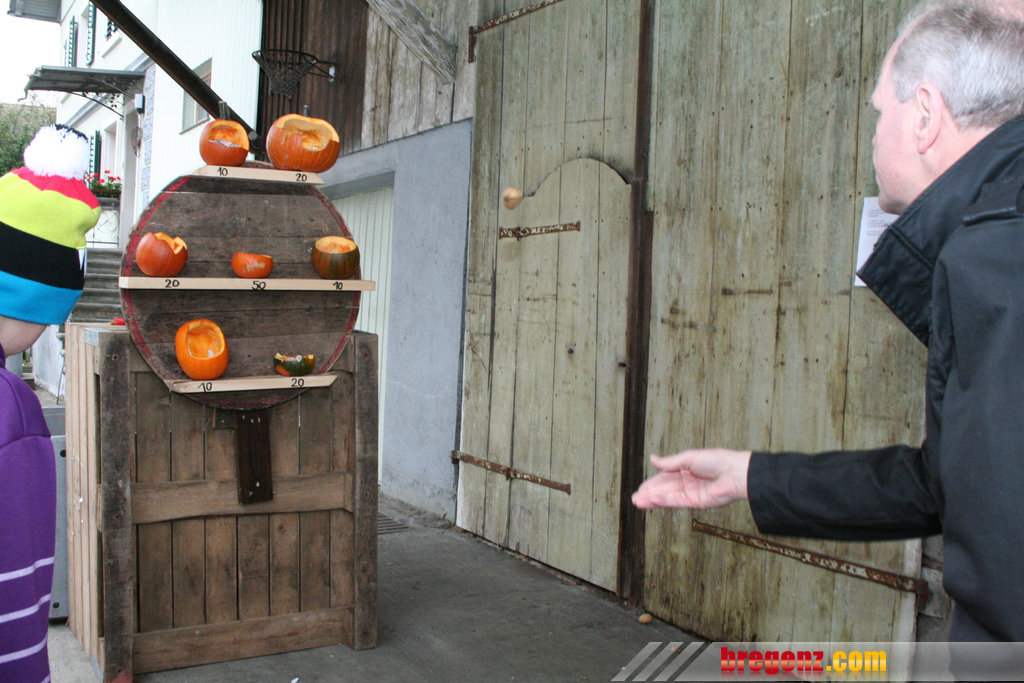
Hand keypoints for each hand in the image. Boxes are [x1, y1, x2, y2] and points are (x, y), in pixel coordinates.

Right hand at [631, 449, 751, 508]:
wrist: (734, 473)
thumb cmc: (715, 460)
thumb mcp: (688, 458)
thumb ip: (669, 462)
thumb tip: (652, 459)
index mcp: (684, 469)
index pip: (664, 477)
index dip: (651, 483)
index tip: (640, 489)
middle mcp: (686, 482)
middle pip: (664, 489)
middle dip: (649, 494)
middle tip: (635, 499)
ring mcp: (691, 493)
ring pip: (668, 497)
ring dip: (653, 500)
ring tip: (638, 502)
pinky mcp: (696, 502)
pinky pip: (677, 502)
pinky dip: (665, 501)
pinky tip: (654, 500)